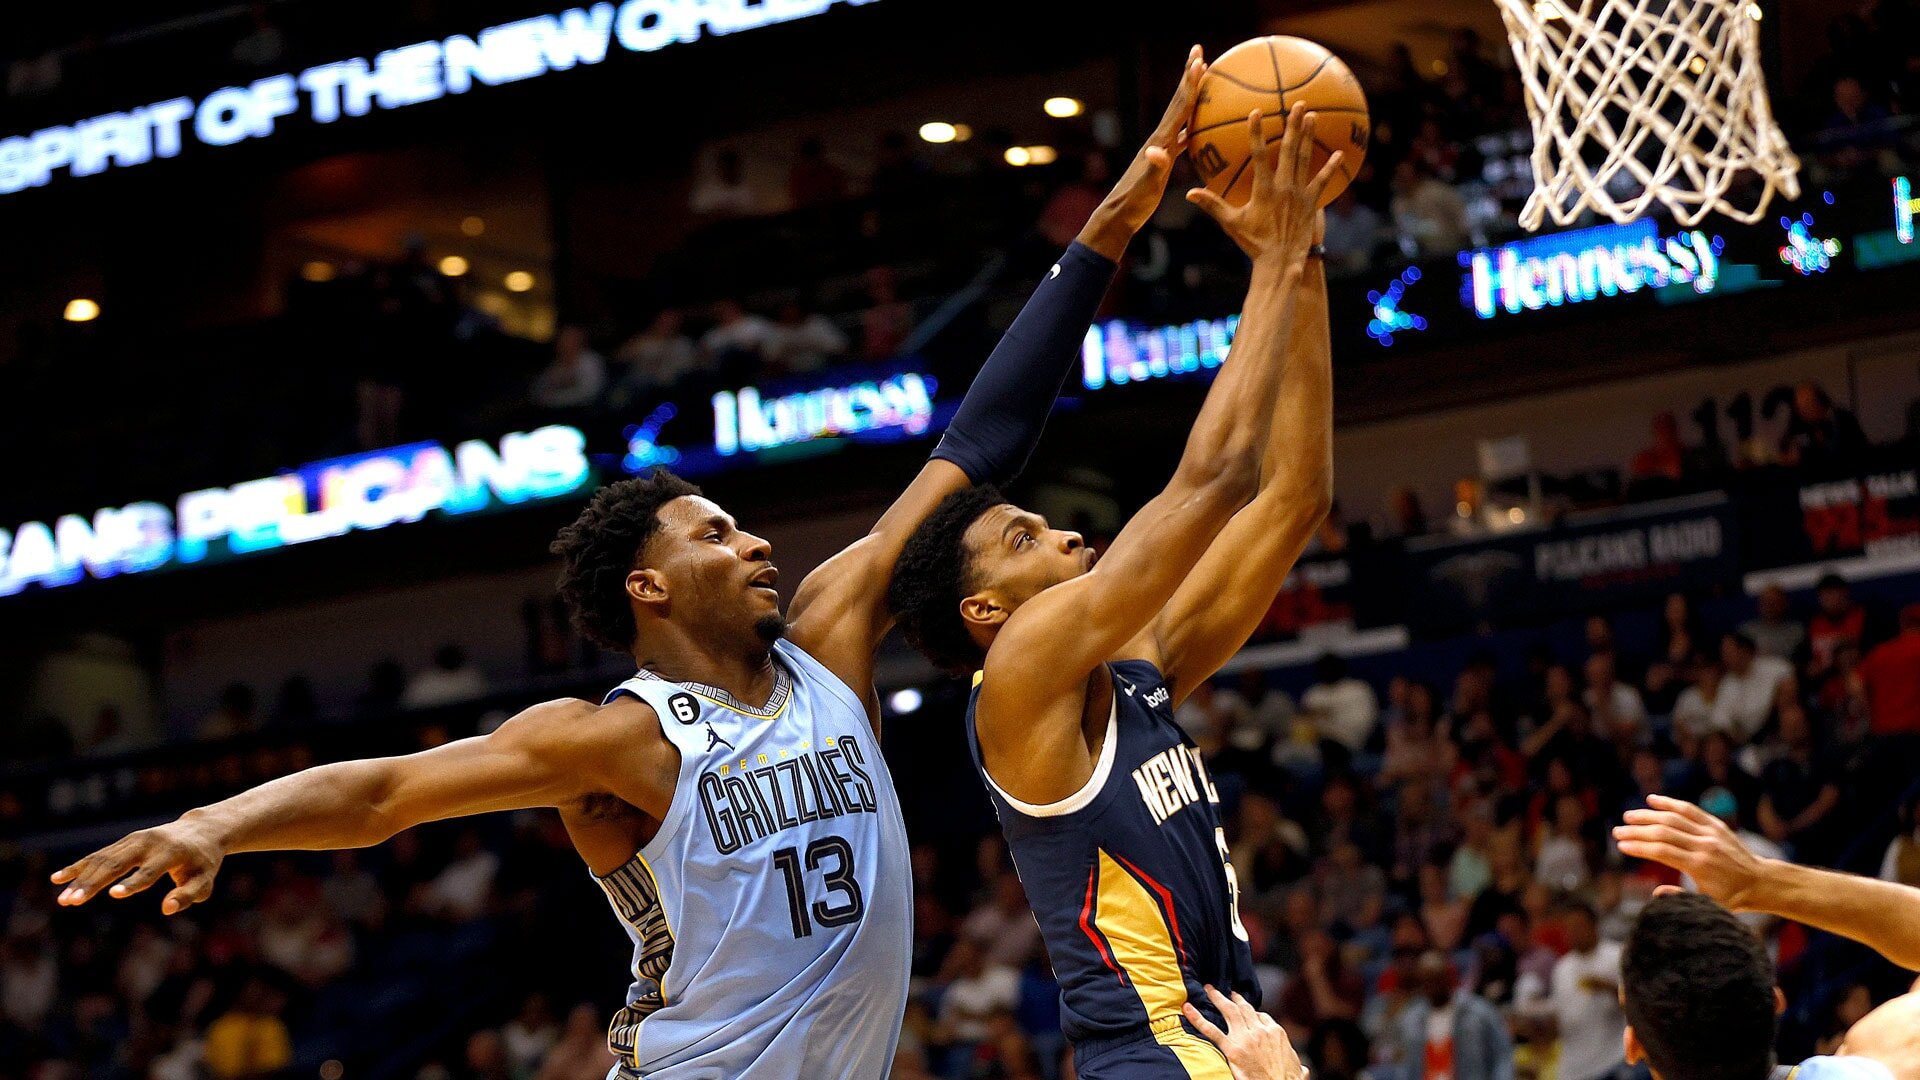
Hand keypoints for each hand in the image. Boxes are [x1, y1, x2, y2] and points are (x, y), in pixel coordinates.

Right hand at [51, 817, 224, 914]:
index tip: (113, 894)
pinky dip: (79, 867)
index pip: (150, 871)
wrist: (200, 830)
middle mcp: (150, 843)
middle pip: (117, 864)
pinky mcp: (126, 841)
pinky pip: (99, 855)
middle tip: (72, 902)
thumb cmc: (203, 863)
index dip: (133, 883)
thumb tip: (167, 909)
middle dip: (94, 883)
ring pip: (103, 859)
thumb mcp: (204, 880)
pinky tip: (58, 879)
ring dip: (81, 879)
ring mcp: (135, 840)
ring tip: (64, 900)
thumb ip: (188, 895)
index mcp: (172, 853)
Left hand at [1079, 46, 1208, 257]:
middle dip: (1189, 77)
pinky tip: (1201, 123)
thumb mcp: (1147, 185)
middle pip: (1179, 102)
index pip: (1179, 108)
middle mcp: (1160, 139)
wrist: (1120, 214)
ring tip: (1202, 76)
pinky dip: (1193, 123)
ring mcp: (1161, 147)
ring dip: (1191, 95)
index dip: (1190, 84)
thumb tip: (1157, 151)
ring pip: (1181, 115)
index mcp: (1160, 142)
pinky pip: (1183, 134)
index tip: (1200, 60)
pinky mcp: (1163, 159)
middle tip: (1199, 52)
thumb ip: (1154, 168)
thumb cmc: (1134, 202)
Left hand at [1183, 986, 1305, 1079]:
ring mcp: (1245, 1037)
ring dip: (1217, 998)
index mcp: (1276, 1033)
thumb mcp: (1297, 1070)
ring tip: (1208, 989)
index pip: (1262, 1017)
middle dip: (1234, 998)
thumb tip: (1302, 1068)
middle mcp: (1260, 1030)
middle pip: (1245, 1008)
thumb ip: (1297, 1066)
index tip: (1246, 1008)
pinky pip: (1211, 1030)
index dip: (1252, 1012)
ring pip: (1229, 1011)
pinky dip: (1197, 1018)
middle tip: (1226, 991)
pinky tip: (1188, 1009)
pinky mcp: (1232, 1048)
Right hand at [1187, 104, 1342, 266]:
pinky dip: (1331, 168)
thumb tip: (1189, 194)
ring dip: (1309, 137)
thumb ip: (1212, 205)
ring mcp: (1299, 194)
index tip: (1256, 113)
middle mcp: (1283, 187)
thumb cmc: (1254, 243)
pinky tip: (1340, 153)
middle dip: (1294, 125)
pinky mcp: (1311, 203)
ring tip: (1314, 117)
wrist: (1280, 261)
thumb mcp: (1231, 223)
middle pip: (1289, 150)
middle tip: (1300, 104)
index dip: (1256, 133)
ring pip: (1305, 160)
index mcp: (1263, 189)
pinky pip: (1322, 181)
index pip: (1258, 155)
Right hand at [1613, 794, 1767, 909]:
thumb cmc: (1732, 897)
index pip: (1662, 851)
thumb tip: (1656, 892)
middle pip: (1664, 832)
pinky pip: (1690, 810)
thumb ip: (1681, 898)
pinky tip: (1653, 800)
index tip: (1621, 846)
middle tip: (1617, 831)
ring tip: (1628, 816)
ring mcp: (1710, 833)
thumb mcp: (1708, 905)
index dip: (1639, 847)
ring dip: (1648, 815)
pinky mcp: (1716, 825)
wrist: (1761, 882)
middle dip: (1637, 831)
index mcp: (1700, 866)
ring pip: (1674, 818)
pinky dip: (1670, 803)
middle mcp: (1704, 845)